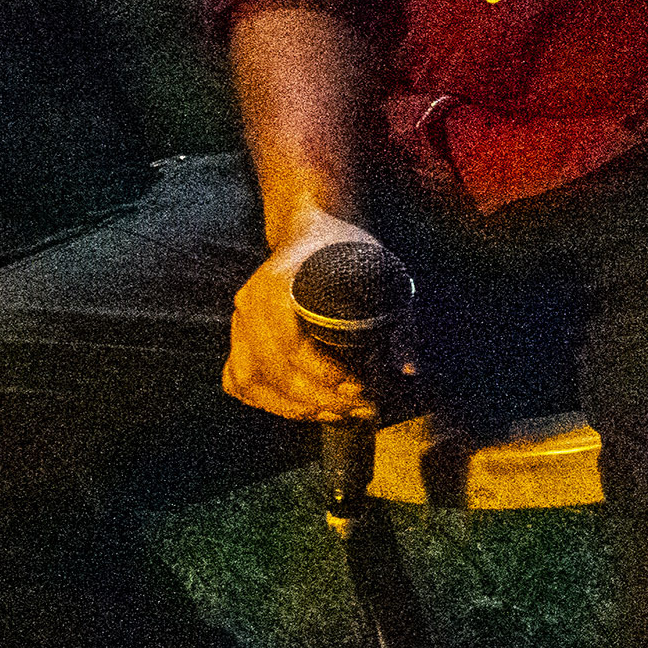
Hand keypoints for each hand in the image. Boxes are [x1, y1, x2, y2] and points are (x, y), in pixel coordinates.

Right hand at [224, 219, 395, 424]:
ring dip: (293, 406)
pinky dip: (268, 402)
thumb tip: (409, 370)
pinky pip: (239, 381)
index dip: (323, 373)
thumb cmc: (349, 253)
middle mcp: (250, 302)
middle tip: (360, 409)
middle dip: (318, 398)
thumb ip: (397, 322)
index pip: (291, 341)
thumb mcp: (381, 274)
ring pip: (250, 379)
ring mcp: (239, 321)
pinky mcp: (238, 338)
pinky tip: (303, 411)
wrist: (314, 232)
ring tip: (337, 415)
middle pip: (271, 367)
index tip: (360, 388)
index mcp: (280, 282)